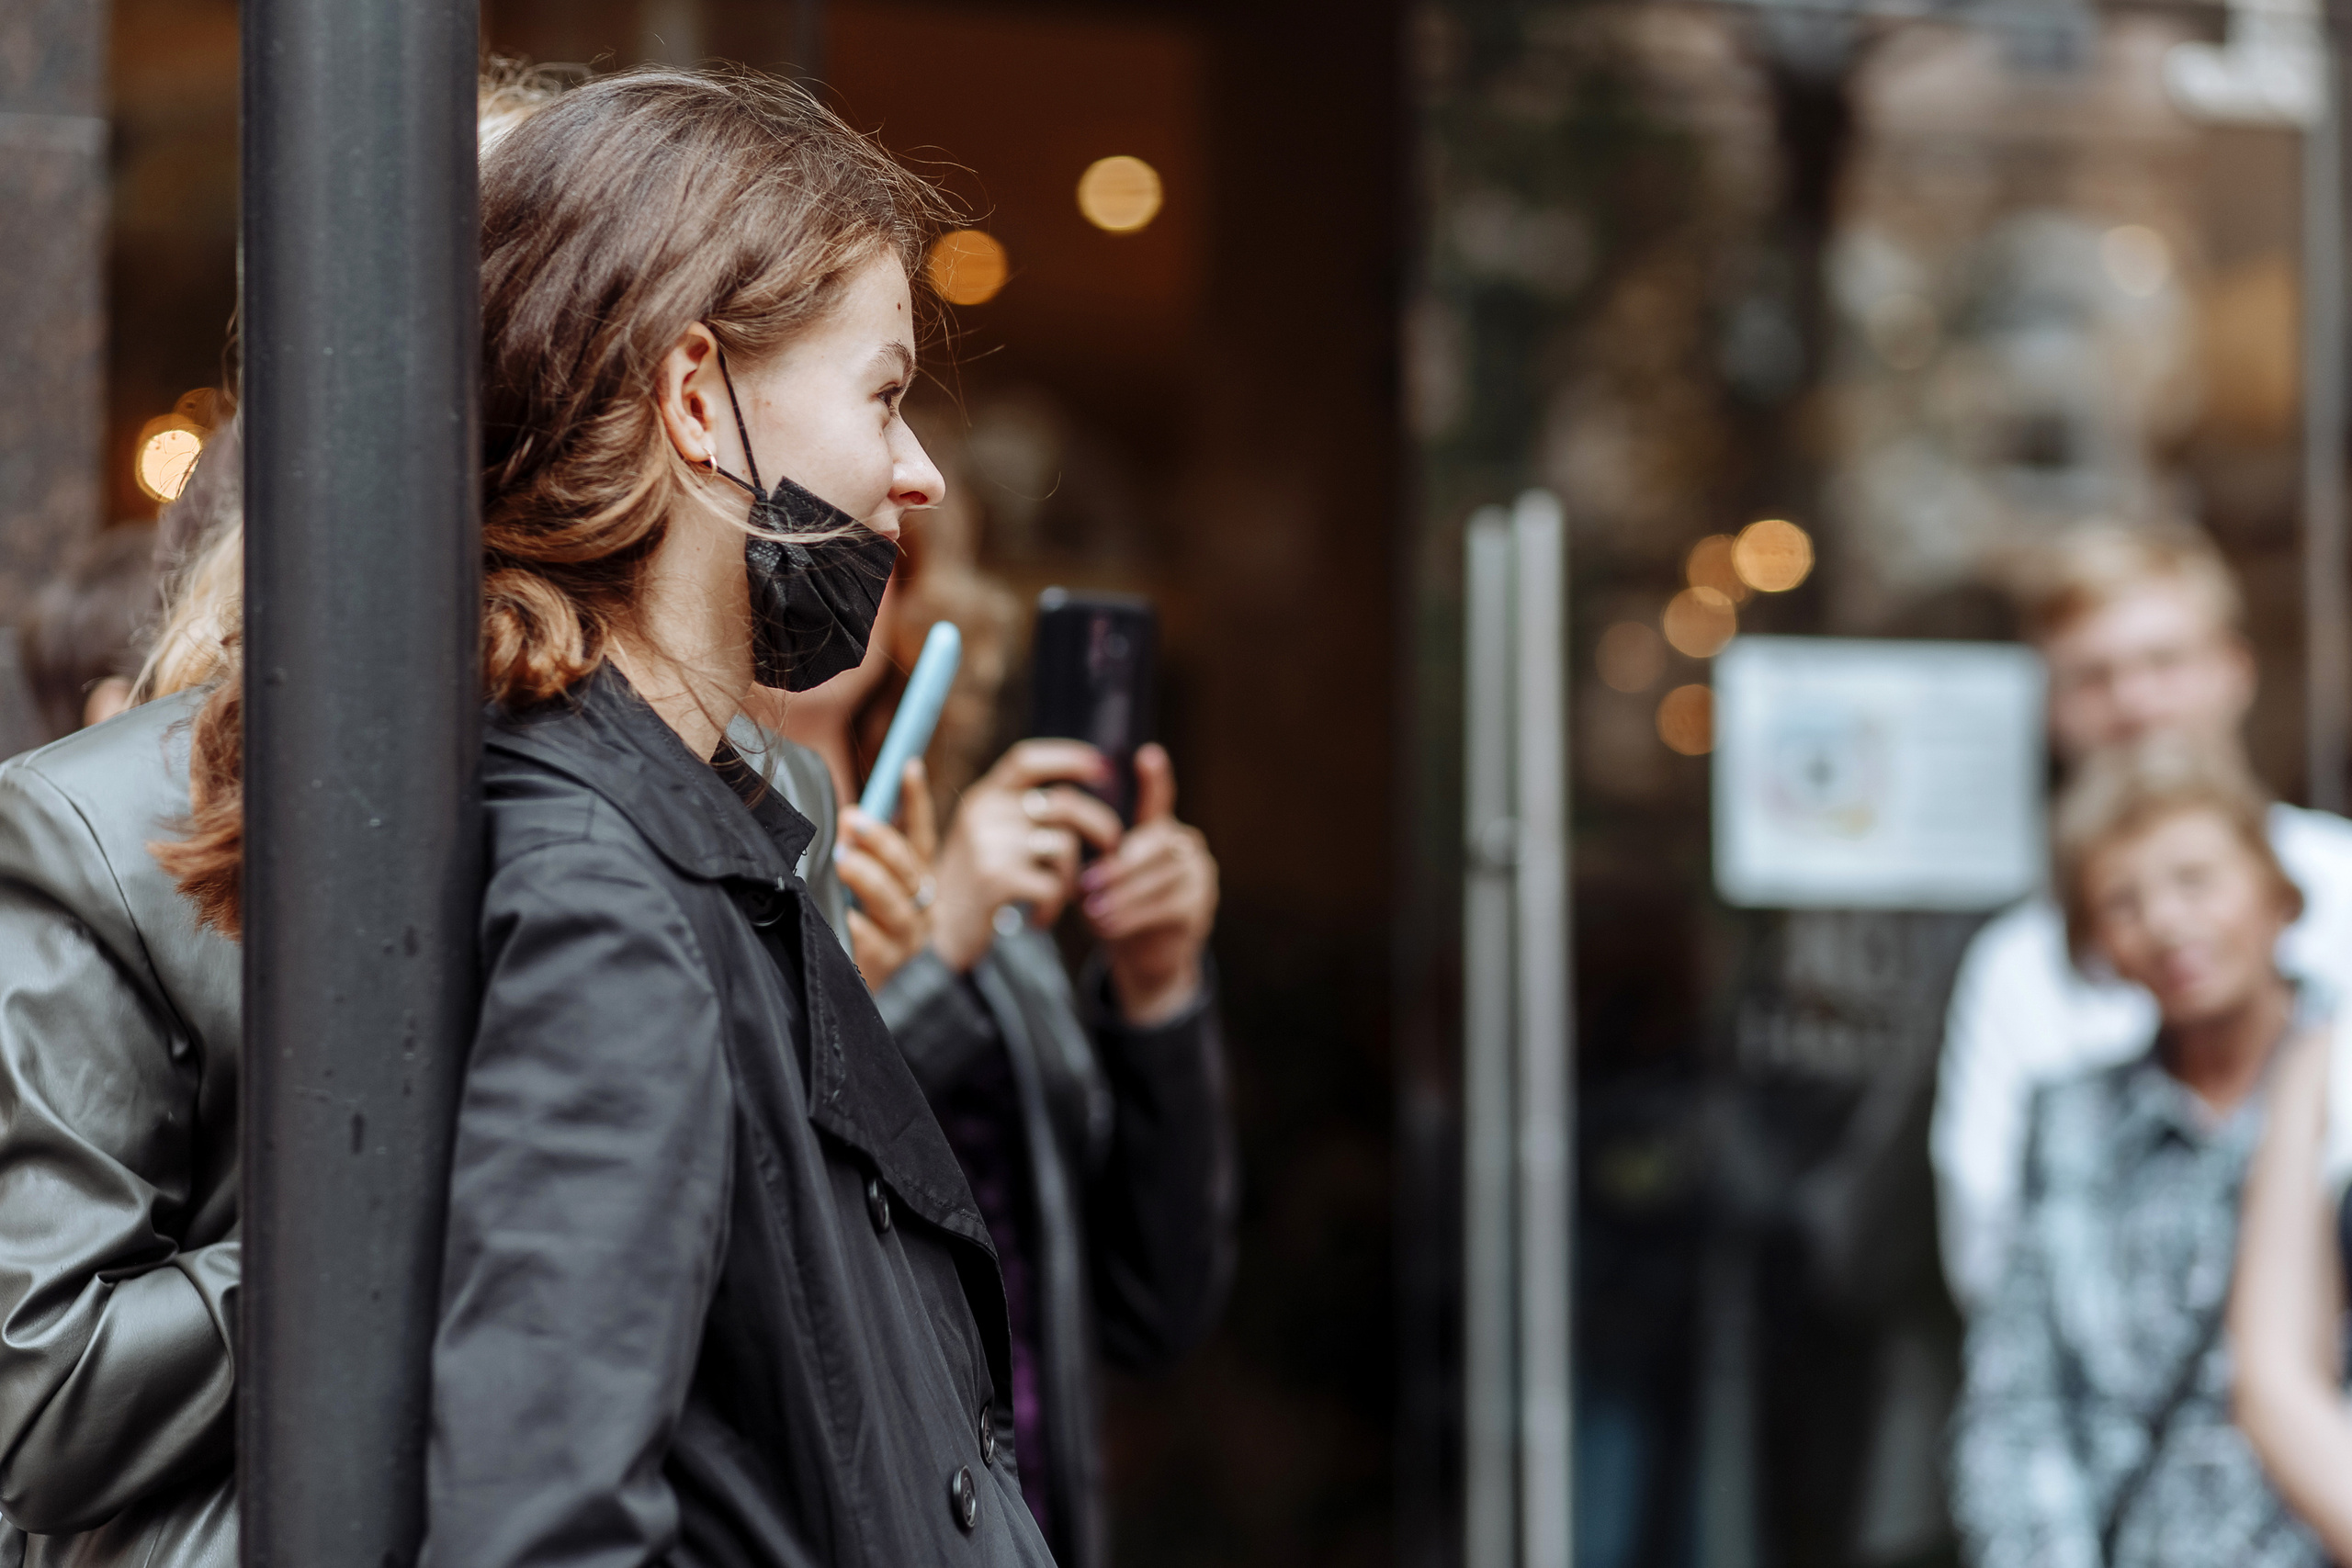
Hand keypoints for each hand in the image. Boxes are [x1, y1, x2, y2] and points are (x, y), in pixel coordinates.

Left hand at [840, 758, 937, 991]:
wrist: (843, 994)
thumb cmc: (846, 924)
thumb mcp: (855, 883)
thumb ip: (856, 851)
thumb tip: (843, 815)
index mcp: (916, 880)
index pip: (921, 834)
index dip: (915, 800)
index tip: (907, 766)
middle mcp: (921, 907)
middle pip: (909, 867)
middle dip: (882, 841)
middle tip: (852, 820)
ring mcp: (906, 939)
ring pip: (896, 903)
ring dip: (869, 878)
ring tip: (843, 862)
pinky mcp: (886, 967)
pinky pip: (870, 941)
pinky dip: (852, 924)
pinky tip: (836, 914)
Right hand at [931, 741, 1123, 971]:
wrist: (934, 936)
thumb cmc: (972, 886)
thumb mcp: (984, 838)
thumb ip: (1018, 813)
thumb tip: (1077, 797)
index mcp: (981, 797)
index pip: (1026, 759)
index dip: (1068, 757)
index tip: (1102, 767)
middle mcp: (983, 813)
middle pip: (1063, 803)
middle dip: (1099, 823)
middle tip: (1112, 845)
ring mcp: (988, 844)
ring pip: (1064, 846)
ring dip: (1070, 878)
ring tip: (1054, 896)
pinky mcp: (995, 878)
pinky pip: (1053, 885)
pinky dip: (1054, 907)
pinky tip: (1038, 917)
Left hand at [1081, 745, 1216, 1025]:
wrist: (1144, 957)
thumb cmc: (1115, 909)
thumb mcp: (1096, 881)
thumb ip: (1091, 861)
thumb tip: (1065, 849)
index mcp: (1159, 831)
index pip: (1161, 799)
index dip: (1156, 778)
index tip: (1148, 754)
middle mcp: (1186, 845)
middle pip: (1157, 845)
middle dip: (1120, 866)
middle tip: (1086, 882)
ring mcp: (1199, 874)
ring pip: (1162, 878)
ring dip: (1123, 895)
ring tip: (1093, 910)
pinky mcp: (1200, 906)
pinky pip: (1168, 906)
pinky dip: (1134, 916)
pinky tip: (1108, 927)